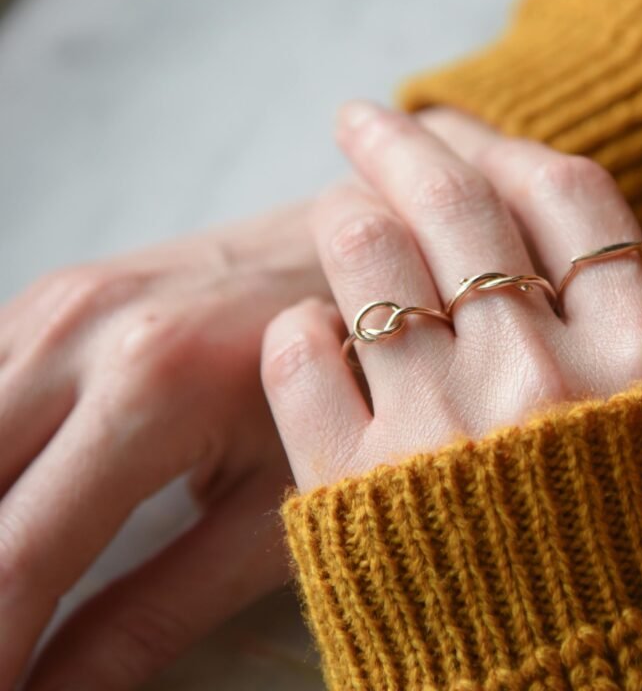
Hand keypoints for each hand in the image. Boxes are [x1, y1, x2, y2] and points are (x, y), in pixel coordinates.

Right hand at [0, 204, 327, 688]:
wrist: (350, 253)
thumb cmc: (343, 378)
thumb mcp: (272, 505)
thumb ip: (155, 612)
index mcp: (152, 389)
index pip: (16, 560)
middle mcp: (83, 334)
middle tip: (8, 646)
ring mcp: (58, 304)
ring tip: (10, 588)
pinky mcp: (51, 296)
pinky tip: (11, 497)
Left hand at [261, 102, 641, 495]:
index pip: (562, 194)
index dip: (500, 144)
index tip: (457, 120)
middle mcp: (546, 369)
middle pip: (455, 208)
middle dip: (402, 146)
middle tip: (365, 119)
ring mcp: (449, 427)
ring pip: (371, 263)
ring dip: (345, 217)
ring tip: (334, 202)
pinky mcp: (364, 494)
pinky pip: (308, 366)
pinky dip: (299, 330)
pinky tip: (304, 322)